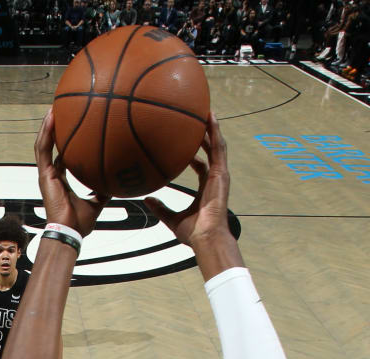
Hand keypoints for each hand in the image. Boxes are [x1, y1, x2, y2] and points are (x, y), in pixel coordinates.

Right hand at [33, 109, 105, 235]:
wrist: (70, 232)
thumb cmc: (80, 222)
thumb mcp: (98, 201)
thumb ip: (104, 188)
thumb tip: (119, 180)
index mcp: (61, 179)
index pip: (61, 154)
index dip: (64, 140)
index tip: (72, 125)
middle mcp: (51, 174)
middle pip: (51, 145)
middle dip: (55, 127)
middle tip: (62, 109)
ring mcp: (46, 173)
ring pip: (44, 143)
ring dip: (48, 125)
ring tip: (55, 107)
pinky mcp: (44, 174)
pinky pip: (43, 149)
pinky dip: (46, 133)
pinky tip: (52, 117)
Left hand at [146, 114, 231, 250]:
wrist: (206, 237)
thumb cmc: (194, 233)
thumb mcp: (172, 218)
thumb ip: (161, 208)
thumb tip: (148, 200)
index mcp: (205, 187)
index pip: (201, 165)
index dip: (195, 153)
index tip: (185, 142)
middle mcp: (214, 178)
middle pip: (210, 150)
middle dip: (205, 134)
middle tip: (197, 119)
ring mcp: (219, 175)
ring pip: (216, 145)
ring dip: (212, 127)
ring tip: (205, 110)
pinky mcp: (221, 173)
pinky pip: (219, 148)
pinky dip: (215, 132)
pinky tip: (210, 118)